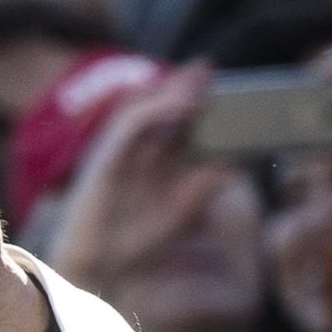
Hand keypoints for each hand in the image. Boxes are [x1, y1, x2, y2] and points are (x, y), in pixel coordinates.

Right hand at [43, 66, 238, 299]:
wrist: (96, 266)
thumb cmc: (133, 244)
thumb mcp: (181, 212)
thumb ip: (203, 187)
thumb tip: (234, 162)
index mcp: (147, 163)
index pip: (171, 122)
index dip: (193, 100)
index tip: (217, 83)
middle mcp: (130, 153)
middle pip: (155, 108)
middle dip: (181, 85)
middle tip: (207, 66)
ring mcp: (115, 154)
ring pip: (140, 109)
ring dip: (167, 92)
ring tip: (196, 79)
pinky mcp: (104, 160)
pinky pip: (128, 127)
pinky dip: (154, 113)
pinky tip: (179, 107)